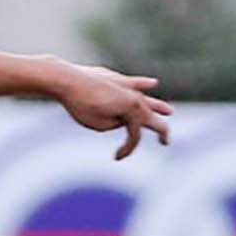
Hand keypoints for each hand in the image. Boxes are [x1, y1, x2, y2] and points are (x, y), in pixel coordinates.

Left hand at [53, 62, 174, 160]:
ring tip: (169, 111)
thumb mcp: (98, 124)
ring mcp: (126, 86)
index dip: (128, 149)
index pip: (136, 136)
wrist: (66, 79)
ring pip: (146, 99)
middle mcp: (134, 98)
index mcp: (132, 111)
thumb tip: (121, 117)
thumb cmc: (81, 104)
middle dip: (161, 131)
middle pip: (152, 118)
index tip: (116, 157)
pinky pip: (134, 82)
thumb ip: (114, 123)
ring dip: (158, 107)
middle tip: (165, 142)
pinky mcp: (115, 78)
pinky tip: (152, 83)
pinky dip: (143, 84)